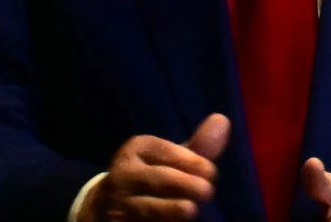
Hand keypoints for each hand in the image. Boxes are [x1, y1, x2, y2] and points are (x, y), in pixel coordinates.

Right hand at [80, 113, 230, 220]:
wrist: (108, 206)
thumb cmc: (152, 177)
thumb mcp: (172, 159)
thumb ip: (199, 146)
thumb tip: (222, 119)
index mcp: (137, 148)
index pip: (166, 152)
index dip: (192, 162)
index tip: (212, 173)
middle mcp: (123, 173)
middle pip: (156, 178)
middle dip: (184, 184)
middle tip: (208, 191)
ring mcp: (116, 201)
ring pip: (145, 206)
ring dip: (169, 209)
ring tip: (191, 210)